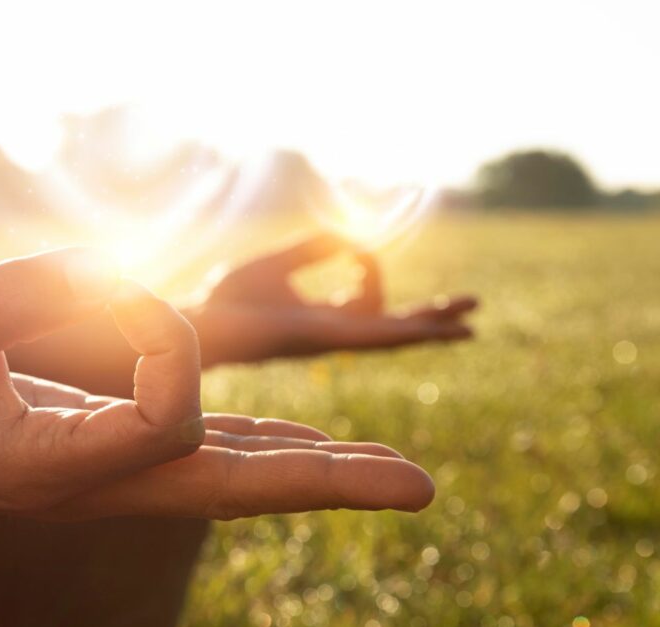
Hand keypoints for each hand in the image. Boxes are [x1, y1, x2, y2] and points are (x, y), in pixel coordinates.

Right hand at [0, 248, 431, 517]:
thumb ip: (31, 290)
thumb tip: (126, 280)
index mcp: (49, 473)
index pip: (170, 417)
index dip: (165, 338)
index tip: (110, 287)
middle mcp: (90, 490)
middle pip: (233, 488)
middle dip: (329, 482)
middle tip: (423, 489)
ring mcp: (101, 482)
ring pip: (224, 479)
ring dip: (311, 471)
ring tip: (391, 473)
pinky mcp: (100, 460)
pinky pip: (196, 460)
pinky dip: (258, 450)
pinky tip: (300, 446)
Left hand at [191, 233, 477, 364]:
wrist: (204, 317)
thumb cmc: (229, 296)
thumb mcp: (278, 262)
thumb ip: (314, 248)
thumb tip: (350, 237)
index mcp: (324, 316)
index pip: (369, 298)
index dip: (366, 259)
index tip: (347, 243)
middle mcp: (335, 333)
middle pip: (394, 326)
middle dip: (430, 316)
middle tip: (472, 309)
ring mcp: (336, 340)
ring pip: (397, 335)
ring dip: (433, 326)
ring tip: (470, 323)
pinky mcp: (331, 340)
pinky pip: (382, 335)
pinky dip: (414, 331)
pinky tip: (444, 331)